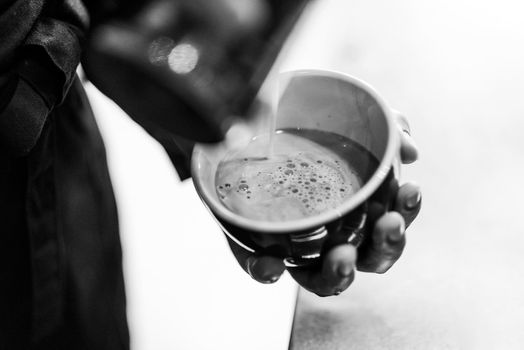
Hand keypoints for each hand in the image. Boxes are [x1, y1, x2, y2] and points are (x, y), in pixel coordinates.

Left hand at [228, 113, 420, 295]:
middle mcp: (336, 237)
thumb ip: (388, 129)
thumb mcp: (353, 123)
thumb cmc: (313, 139)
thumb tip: (411, 150)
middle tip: (390, 223)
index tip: (410, 188)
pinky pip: (265, 271)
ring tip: (344, 257)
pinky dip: (269, 272)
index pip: (391, 223)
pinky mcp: (261, 252)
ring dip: (340, 273)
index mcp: (360, 214)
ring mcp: (301, 249)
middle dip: (387, 246)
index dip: (406, 212)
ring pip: (327, 279)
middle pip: (372, 258)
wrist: (254, 134)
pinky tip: (272, 266)